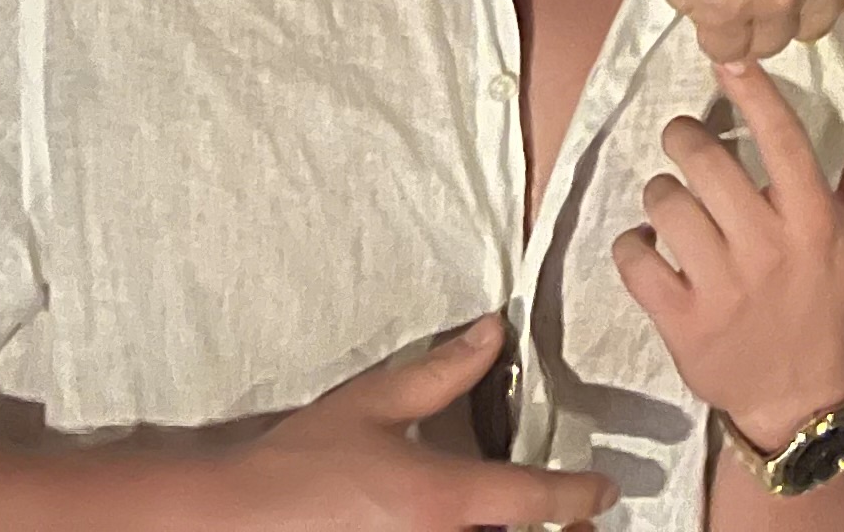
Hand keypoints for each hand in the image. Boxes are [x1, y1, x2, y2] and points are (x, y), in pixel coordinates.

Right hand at [198, 319, 612, 527]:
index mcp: (446, 500)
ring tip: (527, 523)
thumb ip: (442, 371)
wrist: (238, 516)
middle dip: (560, 531)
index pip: (537, 500)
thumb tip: (492, 332)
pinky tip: (473, 528)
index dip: (579, 494)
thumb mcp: (376, 403)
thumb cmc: (304, 460)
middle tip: (576, 519)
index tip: (604, 489)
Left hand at [614, 61, 843, 445]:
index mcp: (814, 219)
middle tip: (685, 143)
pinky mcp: (683, 323)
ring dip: (660, 194)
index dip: (752, 91)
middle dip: (685, 139)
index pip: (781, 138)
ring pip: (667, 205)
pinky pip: (636, 260)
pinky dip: (632, 245)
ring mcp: (723, 287)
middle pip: (707, 163)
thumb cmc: (833, 301)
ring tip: (673, 202)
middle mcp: (768, 248)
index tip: (727, 56)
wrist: (803, 399)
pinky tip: (648, 246)